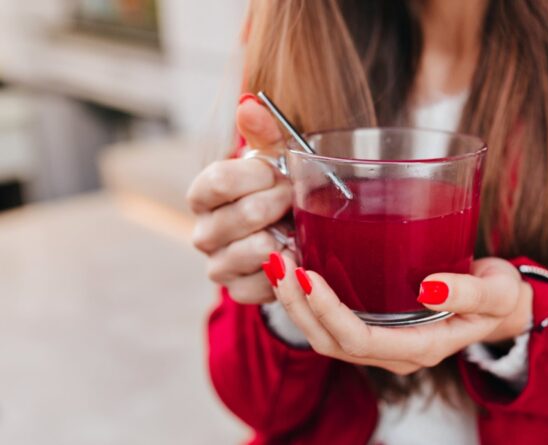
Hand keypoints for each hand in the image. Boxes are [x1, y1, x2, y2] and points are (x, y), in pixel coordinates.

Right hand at [187, 94, 290, 303]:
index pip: (218, 181)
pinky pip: (266, 283)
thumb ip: (263, 131)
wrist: (286, 229)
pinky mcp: (239, 290)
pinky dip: (288, 268)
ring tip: (295, 225)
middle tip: (295, 198)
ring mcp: (218, 265)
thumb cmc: (275, 187)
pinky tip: (294, 253)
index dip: (256, 175)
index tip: (278, 172)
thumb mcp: (273, 156)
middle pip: (244, 215)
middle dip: (280, 203)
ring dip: (287, 235)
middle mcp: (203, 232)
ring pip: (256, 250)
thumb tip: (249, 104)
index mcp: (203, 194)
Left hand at [266, 253, 532, 374]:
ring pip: (324, 336)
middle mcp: (395, 352)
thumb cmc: (499, 296)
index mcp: (422, 348)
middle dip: (298, 305)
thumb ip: (469, 293)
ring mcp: (382, 343)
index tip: (307, 275)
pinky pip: (330, 324)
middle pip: (331, 342)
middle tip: (279, 261)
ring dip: (295, 303)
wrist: (501, 306)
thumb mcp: (497, 292)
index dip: (328, 312)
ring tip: (277, 263)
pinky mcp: (375, 327)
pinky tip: (295, 270)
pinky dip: (306, 300)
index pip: (361, 340)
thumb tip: (430, 289)